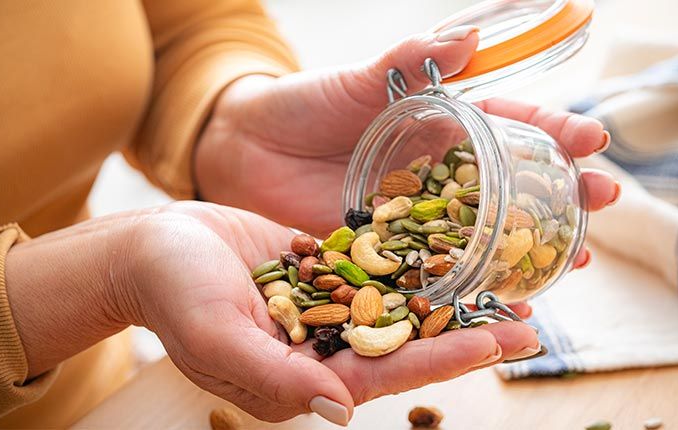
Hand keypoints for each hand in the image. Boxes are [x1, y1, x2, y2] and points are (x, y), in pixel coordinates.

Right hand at [118, 202, 538, 424]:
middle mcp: (322, 346)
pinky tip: (448, 244)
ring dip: (446, 294)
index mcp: (303, 376)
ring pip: (396, 303)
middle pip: (405, 342)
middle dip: (463, 331)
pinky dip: (411, 259)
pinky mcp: (319, 268)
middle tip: (525, 319)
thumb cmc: (173, 295)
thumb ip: (277, 378)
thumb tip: (338, 410)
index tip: (499, 340)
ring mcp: (324, 306)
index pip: (387, 371)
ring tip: (502, 281)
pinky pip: (373, 266)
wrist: (151, 247)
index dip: (445, 356)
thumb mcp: (219, 339)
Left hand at [195, 27, 620, 259]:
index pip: (507, 128)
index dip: (551, 134)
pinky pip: (435, 267)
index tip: (593, 142)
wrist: (248, 148)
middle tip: (602, 205)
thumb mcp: (358, 80)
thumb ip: (409, 63)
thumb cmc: (304, 104)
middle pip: (509, 186)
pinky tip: (503, 297)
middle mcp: (435, 173)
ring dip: (527, 246)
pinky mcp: (386, 247)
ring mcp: (414, 213)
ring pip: (482, 232)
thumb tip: (468, 37)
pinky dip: (469, 282)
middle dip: (558, 194)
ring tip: (574, 260)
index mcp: (437, 126)